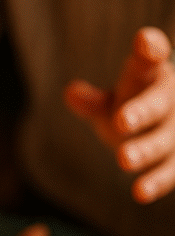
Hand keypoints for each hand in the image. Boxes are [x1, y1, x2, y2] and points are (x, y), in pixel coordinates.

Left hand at [64, 26, 174, 202]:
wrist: (156, 126)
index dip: (150, 49)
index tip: (144, 42)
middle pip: (159, 103)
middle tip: (122, 121)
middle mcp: (169, 99)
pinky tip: (139, 193)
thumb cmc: (130, 107)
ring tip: (123, 161)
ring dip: (145, 150)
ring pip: (164, 140)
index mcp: (151, 75)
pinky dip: (156, 182)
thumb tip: (71, 93)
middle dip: (142, 111)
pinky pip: (170, 171)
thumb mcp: (110, 102)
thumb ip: (93, 101)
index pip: (151, 58)